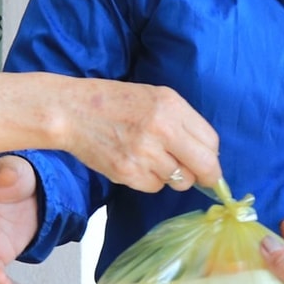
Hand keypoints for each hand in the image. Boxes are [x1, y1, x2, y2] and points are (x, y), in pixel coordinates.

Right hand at [60, 80, 219, 194]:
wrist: (72, 111)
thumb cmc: (113, 102)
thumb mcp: (154, 97)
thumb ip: (182, 120)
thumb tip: (206, 152)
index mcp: (171, 106)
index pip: (210, 140)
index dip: (212, 155)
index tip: (208, 161)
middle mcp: (161, 129)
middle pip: (204, 165)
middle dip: (207, 176)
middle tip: (203, 178)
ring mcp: (144, 153)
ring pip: (179, 180)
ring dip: (172, 175)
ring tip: (153, 159)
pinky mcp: (128, 172)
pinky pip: (155, 187)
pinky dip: (149, 180)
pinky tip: (135, 163)